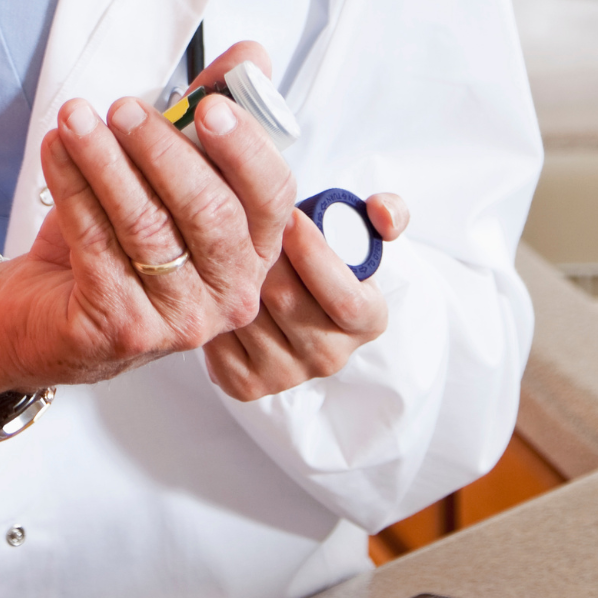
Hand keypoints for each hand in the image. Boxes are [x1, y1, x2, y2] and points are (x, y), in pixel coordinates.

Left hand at [0, 66, 294, 400]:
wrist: (42, 312)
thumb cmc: (114, 242)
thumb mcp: (164, 174)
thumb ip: (207, 116)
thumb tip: (252, 56)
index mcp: (254, 249)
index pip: (272, 195)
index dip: (244, 148)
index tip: (209, 106)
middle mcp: (229, 292)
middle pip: (209, 210)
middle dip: (161, 148)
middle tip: (123, 108)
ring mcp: (178, 319)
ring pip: (146, 225)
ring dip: (105, 161)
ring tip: (75, 119)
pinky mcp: (120, 328)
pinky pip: (96, 243)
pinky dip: (73, 187)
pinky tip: (57, 151)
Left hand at [201, 189, 407, 400]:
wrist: (289, 303)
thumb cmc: (323, 260)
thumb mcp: (360, 232)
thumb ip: (387, 213)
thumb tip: (384, 217)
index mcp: (367, 322)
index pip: (344, 298)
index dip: (314, 255)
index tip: (290, 216)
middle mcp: (330, 357)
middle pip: (285, 299)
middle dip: (263, 253)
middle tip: (244, 217)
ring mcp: (286, 375)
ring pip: (248, 314)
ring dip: (231, 273)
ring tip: (227, 243)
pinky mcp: (243, 383)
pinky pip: (219, 336)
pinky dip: (211, 302)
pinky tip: (213, 278)